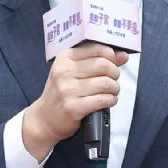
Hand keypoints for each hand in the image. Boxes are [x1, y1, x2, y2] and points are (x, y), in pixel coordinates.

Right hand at [22, 43, 128, 159]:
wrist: (44, 118)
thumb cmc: (62, 92)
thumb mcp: (73, 71)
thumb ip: (98, 61)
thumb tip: (123, 55)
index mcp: (65, 58)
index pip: (97, 48)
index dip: (111, 56)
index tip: (113, 64)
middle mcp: (65, 71)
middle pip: (104, 65)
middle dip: (115, 73)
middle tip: (112, 80)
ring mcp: (68, 90)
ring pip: (106, 83)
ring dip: (114, 89)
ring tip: (111, 92)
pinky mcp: (73, 107)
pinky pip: (102, 100)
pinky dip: (110, 100)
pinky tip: (107, 101)